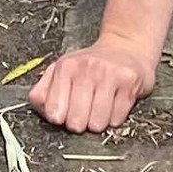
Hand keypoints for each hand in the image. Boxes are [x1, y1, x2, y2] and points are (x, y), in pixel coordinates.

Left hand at [29, 35, 157, 131]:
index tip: (64, 114)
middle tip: (83, 112)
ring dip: (98, 123)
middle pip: (75, 122)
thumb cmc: (90, 67)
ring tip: (99, 108)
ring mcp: (109, 74)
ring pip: (97, 124)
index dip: (59, 119)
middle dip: (79, 124)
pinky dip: (114, 118)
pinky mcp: (129, 82)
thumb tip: (42, 110)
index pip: (53, 112)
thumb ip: (43, 91)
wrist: (125, 47)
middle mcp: (87, 68)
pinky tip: (114, 103)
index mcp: (65, 67)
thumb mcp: (62, 71)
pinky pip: (117, 120)